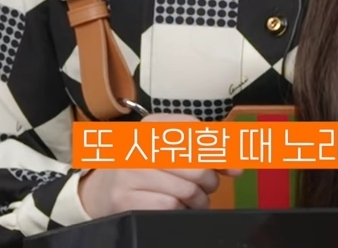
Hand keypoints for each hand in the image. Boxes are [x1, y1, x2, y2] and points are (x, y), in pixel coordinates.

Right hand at [75, 113, 244, 216]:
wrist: (99, 191)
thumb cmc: (144, 168)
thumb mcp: (169, 149)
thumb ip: (206, 151)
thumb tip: (238, 166)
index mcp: (153, 125)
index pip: (198, 133)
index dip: (222, 152)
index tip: (232, 168)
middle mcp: (139, 144)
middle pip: (197, 166)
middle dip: (209, 182)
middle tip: (206, 187)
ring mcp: (130, 173)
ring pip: (187, 190)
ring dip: (198, 201)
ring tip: (193, 200)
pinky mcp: (126, 200)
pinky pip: (170, 207)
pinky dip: (179, 211)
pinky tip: (176, 207)